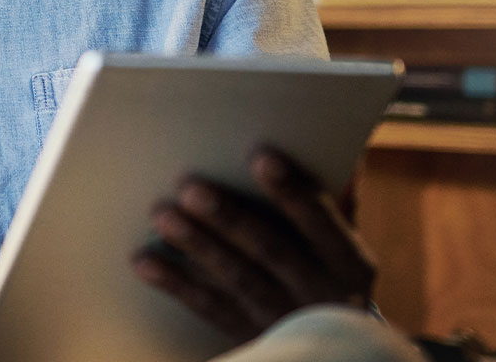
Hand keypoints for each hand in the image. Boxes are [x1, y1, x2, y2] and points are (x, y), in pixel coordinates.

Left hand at [132, 147, 376, 341]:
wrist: (336, 350)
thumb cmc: (330, 278)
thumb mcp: (344, 251)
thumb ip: (326, 208)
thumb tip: (313, 154)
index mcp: (349, 262)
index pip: (322, 221)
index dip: (291, 190)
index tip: (260, 156)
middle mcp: (322, 292)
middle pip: (272, 250)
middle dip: (229, 217)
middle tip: (189, 185)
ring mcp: (285, 318)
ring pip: (238, 278)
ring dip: (198, 245)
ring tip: (162, 214)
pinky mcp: (253, 338)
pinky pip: (210, 310)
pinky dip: (176, 284)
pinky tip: (145, 261)